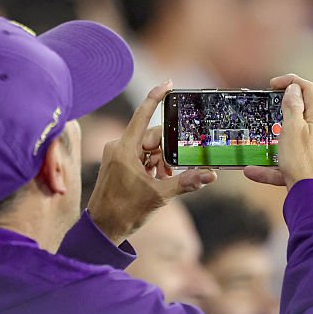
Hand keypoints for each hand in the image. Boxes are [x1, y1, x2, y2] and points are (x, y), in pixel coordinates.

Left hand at [87, 80, 215, 242]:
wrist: (102, 229)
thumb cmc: (124, 212)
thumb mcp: (159, 197)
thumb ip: (185, 183)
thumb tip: (210, 175)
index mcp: (125, 149)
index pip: (143, 115)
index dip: (156, 97)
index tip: (169, 84)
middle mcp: (119, 147)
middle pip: (152, 137)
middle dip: (168, 151)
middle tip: (174, 170)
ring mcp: (118, 155)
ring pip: (148, 148)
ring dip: (161, 162)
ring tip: (163, 181)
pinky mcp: (118, 164)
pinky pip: (141, 157)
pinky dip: (153, 166)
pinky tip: (157, 181)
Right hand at [243, 73, 312, 189]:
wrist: (312, 199)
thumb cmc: (302, 162)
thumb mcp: (292, 128)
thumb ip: (292, 106)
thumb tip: (294, 89)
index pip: (308, 90)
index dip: (291, 81)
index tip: (272, 84)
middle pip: (301, 114)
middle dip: (282, 110)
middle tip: (266, 109)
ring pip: (291, 141)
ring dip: (273, 141)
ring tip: (259, 142)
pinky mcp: (307, 170)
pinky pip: (286, 165)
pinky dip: (269, 166)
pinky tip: (251, 171)